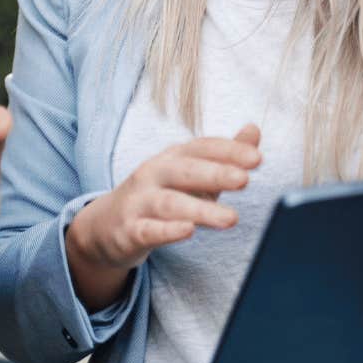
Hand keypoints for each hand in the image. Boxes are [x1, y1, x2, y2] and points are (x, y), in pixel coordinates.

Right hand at [64, 124, 261, 310]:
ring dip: (201, 210)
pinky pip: (148, 230)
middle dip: (216, 173)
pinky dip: (168, 231)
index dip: (228, 151)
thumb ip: (223, 156)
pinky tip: (188, 231)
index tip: (256, 158)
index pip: (201, 148)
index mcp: (172, 158)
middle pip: (185, 170)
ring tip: (231, 218)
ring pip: (169, 203)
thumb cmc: (158, 196)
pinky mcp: (129, 230)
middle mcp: (154, 174)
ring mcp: (139, 202)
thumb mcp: (191, 174)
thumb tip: (254, 131)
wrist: (106, 226)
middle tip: (245, 180)